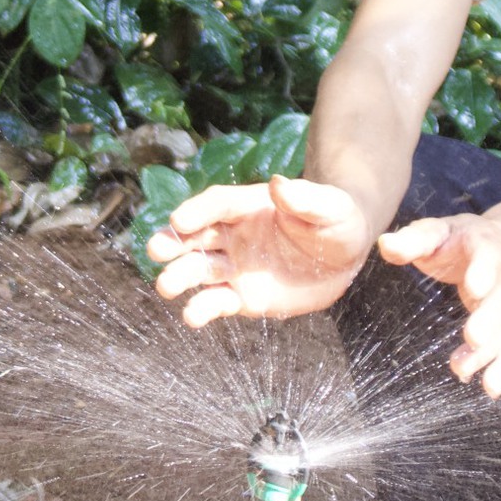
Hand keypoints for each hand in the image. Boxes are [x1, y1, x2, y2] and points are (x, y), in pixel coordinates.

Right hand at [148, 176, 375, 326]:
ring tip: (166, 286)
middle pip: (196, 236)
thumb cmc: (337, 221)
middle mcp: (234, 235)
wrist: (345, 256)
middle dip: (173, 242)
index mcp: (249, 206)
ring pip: (199, 270)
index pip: (216, 204)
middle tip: (156, 250)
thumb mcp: (329, 207)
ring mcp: (235, 267)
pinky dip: (202, 310)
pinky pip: (216, 303)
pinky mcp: (242, 297)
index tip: (180, 220)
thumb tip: (279, 184)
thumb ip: (305, 199)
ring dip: (179, 277)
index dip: (198, 211)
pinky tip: (192, 316)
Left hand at [377, 215, 500, 395]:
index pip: (488, 255)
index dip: (483, 271)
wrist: (498, 243)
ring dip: (492, 350)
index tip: (473, 288)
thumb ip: (413, 240)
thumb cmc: (456, 240)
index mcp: (487, 244)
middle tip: (473, 337)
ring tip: (462, 369)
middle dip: (490, 318)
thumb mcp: (435, 232)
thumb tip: (385, 245)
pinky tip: (489, 388)